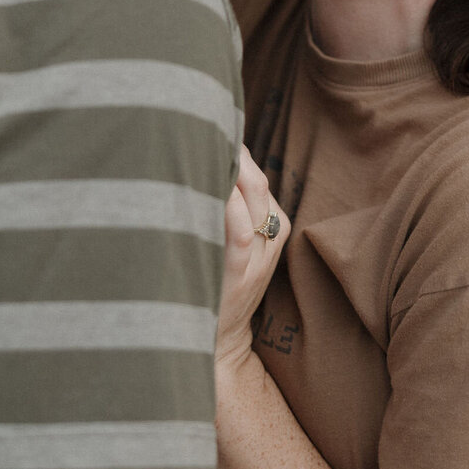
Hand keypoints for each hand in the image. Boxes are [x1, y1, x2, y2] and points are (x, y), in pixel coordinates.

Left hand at [217, 147, 289, 375]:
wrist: (215, 343)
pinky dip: (226, 206)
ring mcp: (256, 258)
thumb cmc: (213, 286)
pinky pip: (238, 231)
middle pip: (257, 182)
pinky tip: (205, 188)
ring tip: (195, 149)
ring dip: (226, 172)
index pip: (257, 177)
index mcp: (272, 229)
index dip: (236, 151)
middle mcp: (269, 240)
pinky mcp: (237, 273)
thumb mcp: (228, 244)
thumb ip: (224, 210)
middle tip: (196, 130)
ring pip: (253, 199)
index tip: (206, 126)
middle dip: (232, 155)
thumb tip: (200, 162)